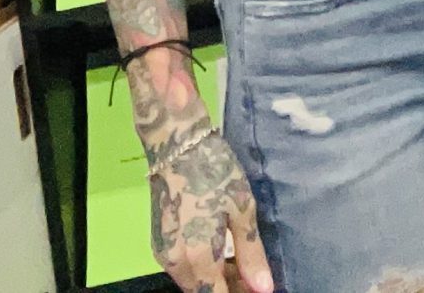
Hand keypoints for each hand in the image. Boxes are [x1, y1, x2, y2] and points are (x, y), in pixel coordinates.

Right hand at [148, 127, 269, 292]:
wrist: (176, 145)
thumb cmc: (215, 171)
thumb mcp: (242, 209)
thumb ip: (251, 254)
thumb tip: (264, 289)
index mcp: (197, 258)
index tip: (258, 286)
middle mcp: (175, 264)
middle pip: (203, 292)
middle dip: (228, 287)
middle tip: (254, 274)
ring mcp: (163, 255)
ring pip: (192, 282)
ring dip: (215, 279)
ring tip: (242, 262)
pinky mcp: (159, 244)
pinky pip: (183, 268)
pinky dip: (202, 267)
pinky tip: (220, 251)